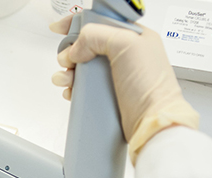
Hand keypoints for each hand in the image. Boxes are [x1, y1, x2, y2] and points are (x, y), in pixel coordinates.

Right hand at [50, 15, 198, 163]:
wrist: (151, 122)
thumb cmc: (151, 86)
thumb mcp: (127, 44)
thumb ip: (97, 35)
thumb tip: (76, 49)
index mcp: (133, 36)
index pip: (100, 21)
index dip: (78, 22)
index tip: (60, 28)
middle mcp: (123, 55)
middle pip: (86, 45)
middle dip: (70, 51)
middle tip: (68, 60)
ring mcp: (114, 76)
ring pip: (81, 67)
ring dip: (67, 72)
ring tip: (67, 79)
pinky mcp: (106, 95)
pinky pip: (82, 87)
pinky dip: (72, 88)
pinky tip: (71, 91)